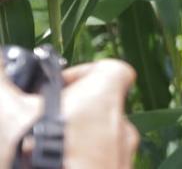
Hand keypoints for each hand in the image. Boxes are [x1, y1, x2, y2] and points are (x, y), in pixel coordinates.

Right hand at [0, 59, 139, 167]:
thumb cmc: (34, 158)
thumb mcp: (6, 116)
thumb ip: (3, 81)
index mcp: (103, 102)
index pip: (113, 70)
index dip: (84, 73)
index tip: (54, 88)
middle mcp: (122, 131)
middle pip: (102, 110)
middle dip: (70, 117)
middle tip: (34, 130)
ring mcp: (122, 162)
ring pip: (100, 144)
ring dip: (73, 146)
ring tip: (36, 157)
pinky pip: (99, 166)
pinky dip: (79, 165)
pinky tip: (49, 168)